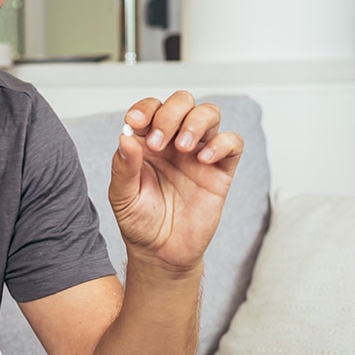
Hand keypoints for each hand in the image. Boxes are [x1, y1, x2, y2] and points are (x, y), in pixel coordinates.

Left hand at [110, 91, 244, 272]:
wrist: (162, 252)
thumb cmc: (139, 221)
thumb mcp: (122, 196)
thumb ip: (123, 167)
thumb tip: (125, 137)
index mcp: (147, 142)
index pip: (150, 109)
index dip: (145, 109)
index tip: (135, 122)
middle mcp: (173, 142)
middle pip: (182, 102)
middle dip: (170, 113)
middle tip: (158, 142)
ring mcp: (198, 154)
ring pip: (209, 114)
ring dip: (195, 122)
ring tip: (182, 147)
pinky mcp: (220, 171)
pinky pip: (232, 143)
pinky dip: (222, 143)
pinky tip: (204, 158)